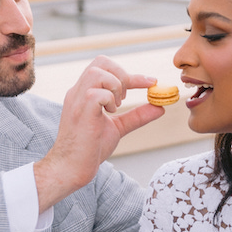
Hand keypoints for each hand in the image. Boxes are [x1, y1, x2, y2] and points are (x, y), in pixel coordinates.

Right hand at [34, 56, 163, 210]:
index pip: (104, 67)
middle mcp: (78, 92)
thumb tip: (159, 107)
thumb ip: (136, 116)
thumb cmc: (90, 149)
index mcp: (84, 93)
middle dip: (122, 75)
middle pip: (101, 62)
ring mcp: (77, 100)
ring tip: (116, 106)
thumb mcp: (118, 127)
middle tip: (126, 98)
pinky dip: (110, 99)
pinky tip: (109, 113)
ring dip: (115, 87)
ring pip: (98, 73)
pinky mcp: (81, 112)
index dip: (129, 73)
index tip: (150, 82)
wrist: (71, 168)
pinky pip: (97, 93)